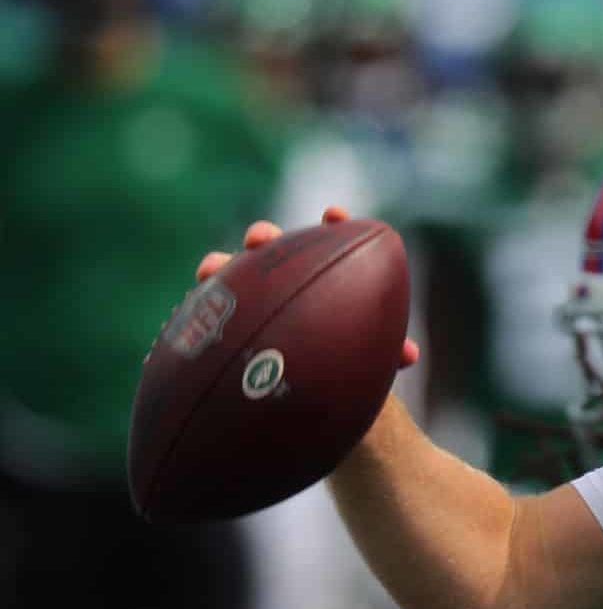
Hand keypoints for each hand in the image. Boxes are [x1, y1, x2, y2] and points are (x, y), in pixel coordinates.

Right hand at [198, 206, 419, 368]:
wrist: (302, 393)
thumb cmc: (339, 365)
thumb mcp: (363, 358)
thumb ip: (384, 353)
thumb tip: (411, 356)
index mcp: (319, 277)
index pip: (326, 242)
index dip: (332, 225)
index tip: (335, 214)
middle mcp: (279, 279)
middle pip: (268, 249)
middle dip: (264, 238)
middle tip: (261, 238)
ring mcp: (245, 298)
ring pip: (227, 274)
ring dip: (220, 266)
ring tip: (212, 269)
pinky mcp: (217, 323)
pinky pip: (201, 312)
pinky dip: (196, 307)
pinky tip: (184, 310)